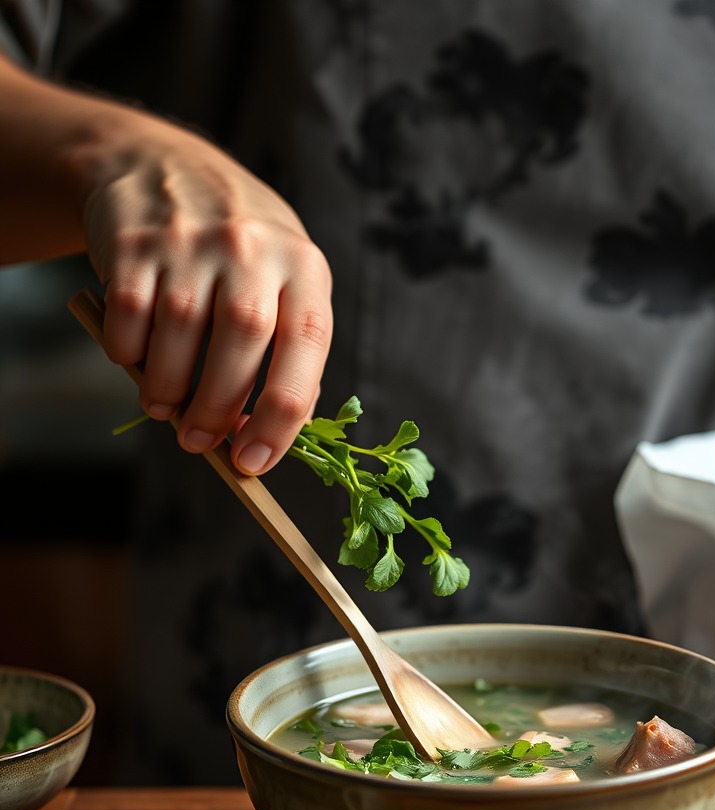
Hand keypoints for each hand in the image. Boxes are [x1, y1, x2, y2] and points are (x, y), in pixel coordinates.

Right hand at [81, 115, 332, 475]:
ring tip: (166, 410)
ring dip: (169, 390)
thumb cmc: (240, 251)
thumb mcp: (286, 282)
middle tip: (200, 444)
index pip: (307, 346)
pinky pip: (130, 316)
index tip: (254, 461)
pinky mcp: (136, 240)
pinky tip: (138, 362)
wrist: (164, 165)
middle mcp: (253, 247)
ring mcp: (193, 239)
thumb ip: (292, 350)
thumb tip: (280, 431)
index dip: (281, 415)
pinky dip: (129, 354)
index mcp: (304, 266)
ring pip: (180, 332)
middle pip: (243, 341)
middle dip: (217, 408)